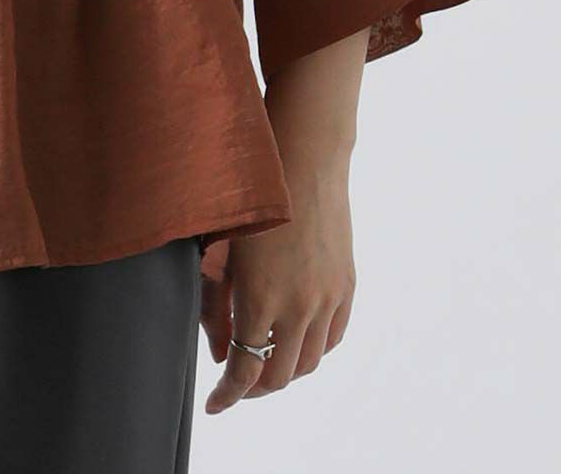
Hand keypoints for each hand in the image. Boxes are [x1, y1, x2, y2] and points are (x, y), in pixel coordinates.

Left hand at [199, 171, 356, 412]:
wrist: (302, 155)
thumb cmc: (247, 194)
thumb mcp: (219, 248)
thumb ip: (215, 303)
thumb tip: (218, 351)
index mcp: (260, 298)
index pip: (245, 371)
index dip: (228, 395)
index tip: (215, 405)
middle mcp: (299, 306)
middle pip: (280, 375)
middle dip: (254, 387)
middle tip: (236, 382)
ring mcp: (327, 297)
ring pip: (310, 361)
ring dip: (285, 370)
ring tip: (264, 361)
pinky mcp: (346, 284)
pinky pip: (333, 336)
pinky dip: (314, 349)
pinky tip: (296, 341)